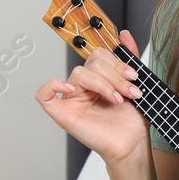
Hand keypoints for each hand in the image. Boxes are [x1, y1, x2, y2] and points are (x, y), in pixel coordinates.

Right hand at [35, 28, 149, 167]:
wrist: (133, 145)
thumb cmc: (132, 120)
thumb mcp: (135, 84)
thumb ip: (129, 59)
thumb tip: (125, 34)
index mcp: (98, 78)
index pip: (98, 55)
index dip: (116, 62)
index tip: (133, 76)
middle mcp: (83, 87)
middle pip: (91, 63)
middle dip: (115, 75)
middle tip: (130, 92)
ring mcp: (72, 100)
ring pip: (79, 74)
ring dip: (104, 84)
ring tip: (118, 99)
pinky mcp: (63, 114)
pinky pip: (44, 95)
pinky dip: (53, 86)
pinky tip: (73, 90)